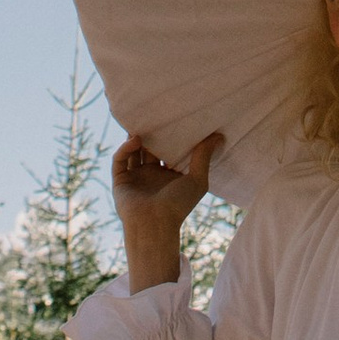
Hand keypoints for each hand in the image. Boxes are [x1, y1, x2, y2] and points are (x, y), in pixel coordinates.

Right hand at [112, 129, 222, 288]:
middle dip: (151, 133)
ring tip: (141, 122)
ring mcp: (135, 178)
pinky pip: (119, 160)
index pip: (167, 151)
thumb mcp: (197, 180)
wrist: (155, 224)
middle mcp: (150, 175)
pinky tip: (136, 139)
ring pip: (132, 151)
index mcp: (168, 175)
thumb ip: (203, 157)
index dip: (169, 137)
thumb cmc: (178, 205)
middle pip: (149, 149)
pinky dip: (125, 148)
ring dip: (135, 137)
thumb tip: (218, 136)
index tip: (174, 119)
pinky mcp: (120, 181)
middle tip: (155, 115)